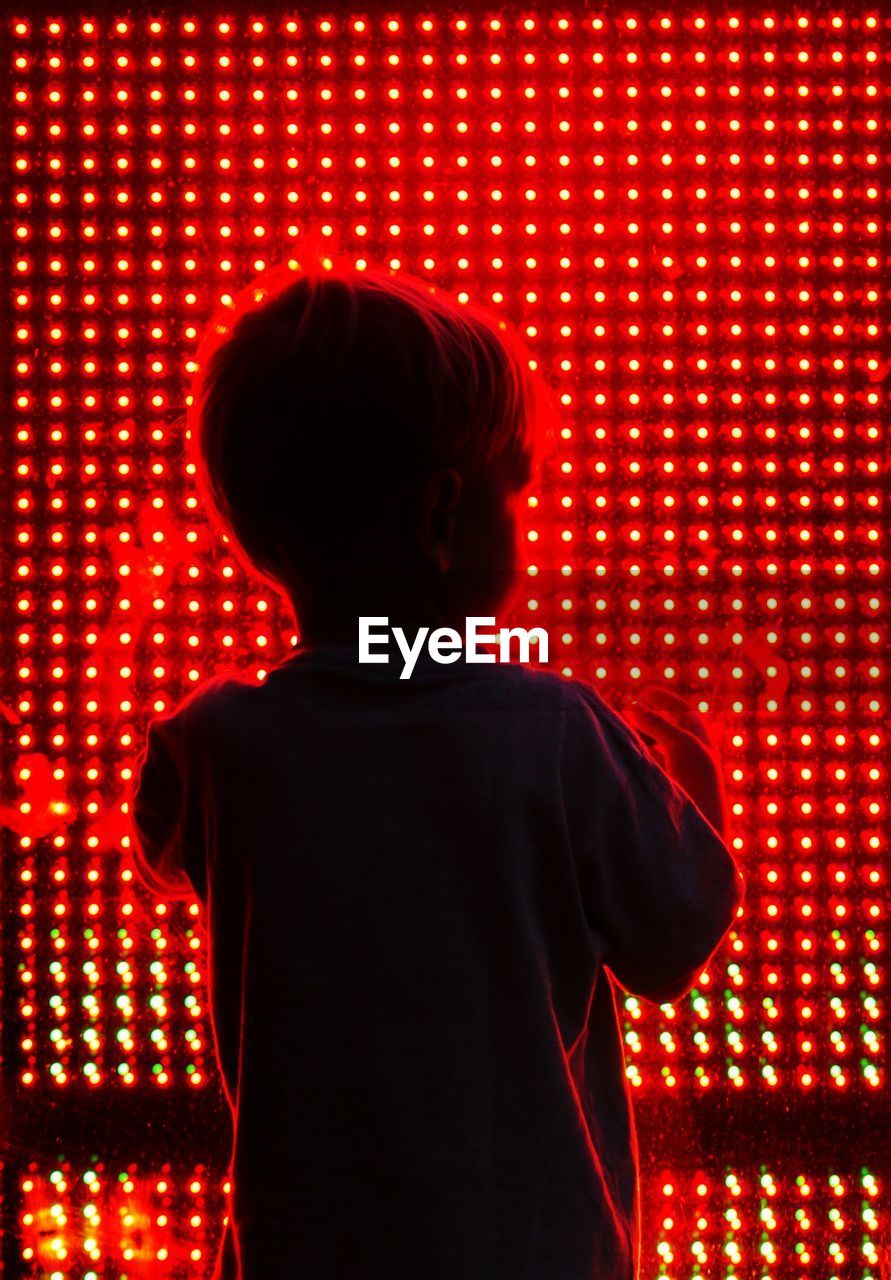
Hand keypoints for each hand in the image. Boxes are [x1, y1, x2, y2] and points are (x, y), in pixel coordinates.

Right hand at [625, 686, 728, 840]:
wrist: (700, 819)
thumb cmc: (697, 778)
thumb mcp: (679, 742)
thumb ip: (656, 723)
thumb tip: (631, 707)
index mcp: (701, 739)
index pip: (683, 711)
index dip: (664, 699)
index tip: (645, 691)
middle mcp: (692, 752)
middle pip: (668, 727)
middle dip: (649, 717)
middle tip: (628, 710)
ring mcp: (679, 770)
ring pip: (658, 744)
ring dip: (642, 734)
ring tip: (624, 729)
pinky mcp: (666, 785)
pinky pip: (651, 761)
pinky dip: (639, 751)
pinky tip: (627, 751)